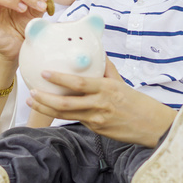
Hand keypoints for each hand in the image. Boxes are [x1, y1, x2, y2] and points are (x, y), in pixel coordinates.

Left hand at [26, 58, 176, 147]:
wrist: (152, 126)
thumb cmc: (137, 102)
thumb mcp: (122, 82)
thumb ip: (106, 68)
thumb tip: (97, 52)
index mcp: (106, 89)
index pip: (79, 84)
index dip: (60, 79)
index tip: (45, 72)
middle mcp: (99, 105)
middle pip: (66, 104)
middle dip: (45, 99)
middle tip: (31, 92)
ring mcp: (97, 120)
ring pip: (66, 115)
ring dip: (46, 108)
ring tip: (32, 101)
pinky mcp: (96, 130)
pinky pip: (76, 120)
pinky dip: (60, 114)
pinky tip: (49, 108)